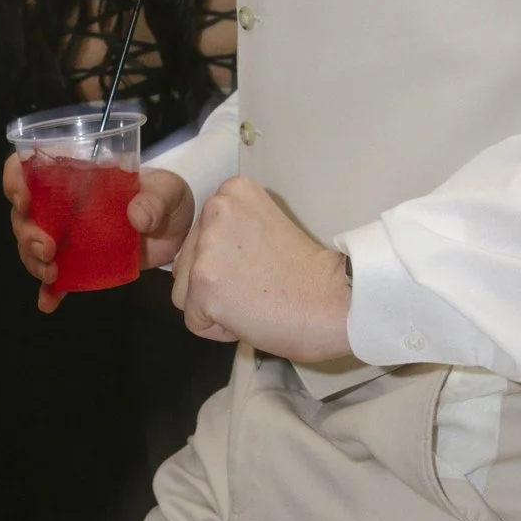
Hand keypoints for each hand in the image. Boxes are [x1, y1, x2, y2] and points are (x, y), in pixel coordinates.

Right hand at [6, 156, 192, 313]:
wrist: (178, 230)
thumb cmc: (167, 197)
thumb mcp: (168, 191)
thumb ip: (156, 199)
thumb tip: (137, 216)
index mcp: (76, 176)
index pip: (30, 168)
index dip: (16, 180)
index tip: (24, 199)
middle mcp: (63, 205)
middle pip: (25, 215)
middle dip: (27, 232)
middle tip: (47, 248)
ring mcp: (69, 237)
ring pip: (32, 246)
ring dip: (33, 261)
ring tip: (52, 273)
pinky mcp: (80, 265)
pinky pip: (55, 279)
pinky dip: (48, 291)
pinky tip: (47, 304)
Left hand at [171, 175, 353, 360]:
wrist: (336, 302)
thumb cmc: (308, 275)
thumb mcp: (263, 229)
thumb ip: (229, 234)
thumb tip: (200, 258)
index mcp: (232, 191)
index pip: (199, 239)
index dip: (229, 263)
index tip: (263, 263)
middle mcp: (215, 209)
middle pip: (186, 264)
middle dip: (217, 284)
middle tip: (260, 284)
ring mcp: (207, 248)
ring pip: (185, 294)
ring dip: (216, 306)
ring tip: (256, 298)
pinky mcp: (204, 285)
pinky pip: (195, 321)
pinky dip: (220, 328)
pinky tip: (252, 314)